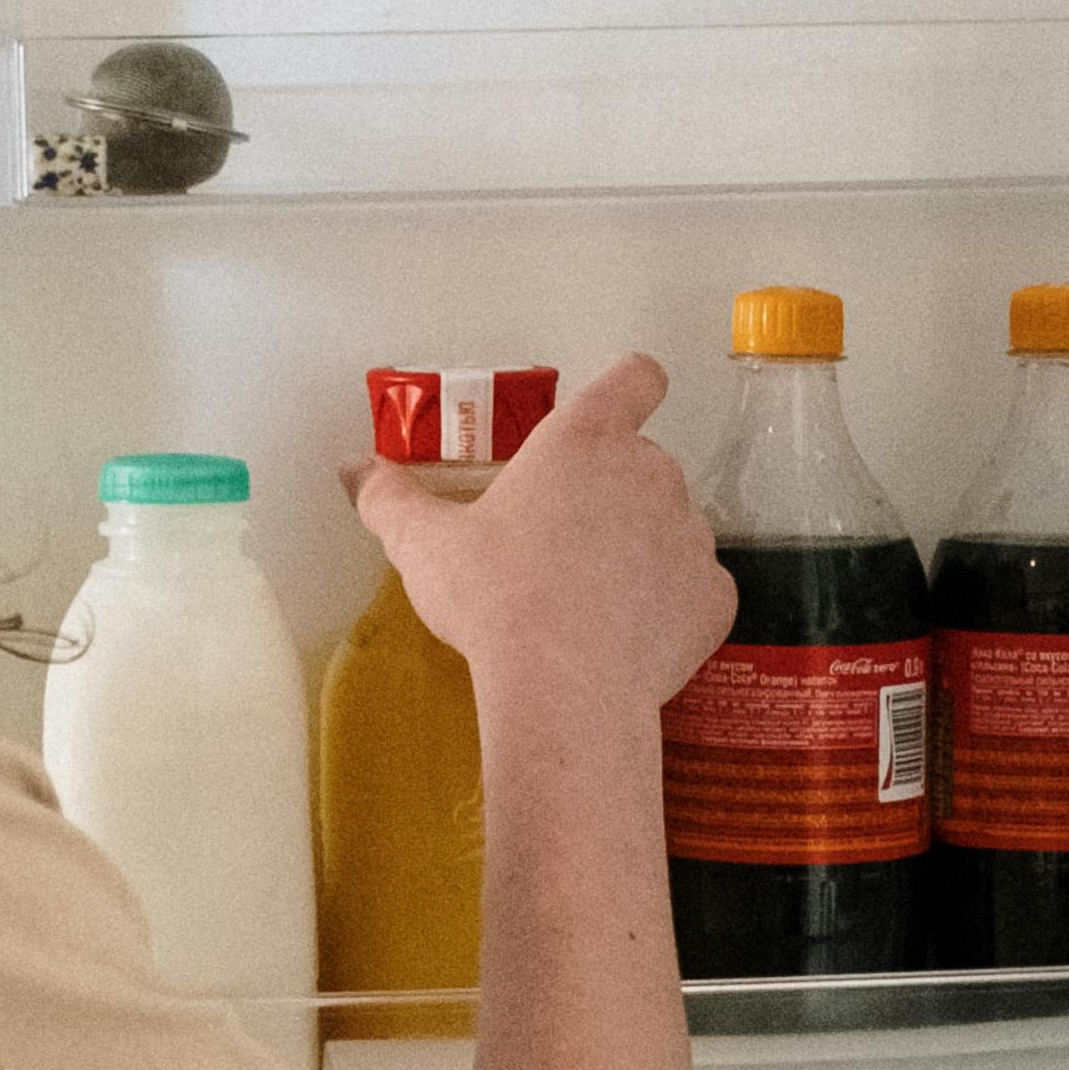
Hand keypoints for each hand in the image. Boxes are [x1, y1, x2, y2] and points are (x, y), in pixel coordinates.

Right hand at [352, 354, 735, 723]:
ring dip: (640, 549)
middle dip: (609, 493)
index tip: (614, 408)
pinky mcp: (715, 597)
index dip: (628, 386)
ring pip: (670, 527)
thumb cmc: (496, 599)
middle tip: (559, 543)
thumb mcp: (424, 546)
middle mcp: (652, 472)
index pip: (633, 378)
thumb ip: (389, 498)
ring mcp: (692, 534)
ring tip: (589, 600)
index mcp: (585, 440)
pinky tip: (625, 640)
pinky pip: (693, 590)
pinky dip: (668, 606)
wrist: (567, 691)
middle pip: (642, 462)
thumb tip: (353, 469)